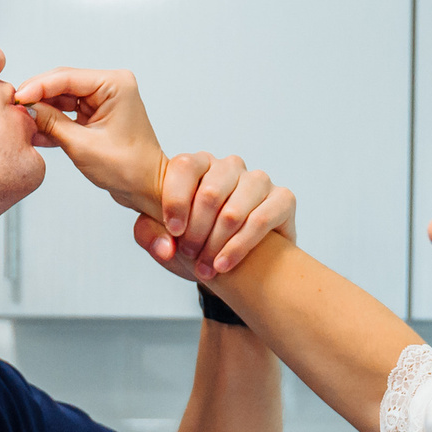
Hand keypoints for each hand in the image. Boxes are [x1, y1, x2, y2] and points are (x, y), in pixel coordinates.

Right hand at [12, 68, 168, 217]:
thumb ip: (52, 123)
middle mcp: (111, 86)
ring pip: (62, 97)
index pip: (66, 77)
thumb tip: (28, 109)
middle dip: (37, 97)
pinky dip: (53, 121)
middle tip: (14, 108)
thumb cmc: (129, 169)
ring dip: (43, 110)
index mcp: (115, 84)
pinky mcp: (97, 113)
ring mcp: (104, 99)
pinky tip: (35, 130)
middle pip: (62, 83)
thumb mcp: (83, 146)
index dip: (37, 87)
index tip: (17, 97)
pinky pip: (68, 111)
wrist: (147, 188)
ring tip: (22, 121)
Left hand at [138, 153, 294, 282]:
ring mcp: (258, 181)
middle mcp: (230, 167)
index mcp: (199, 164)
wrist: (232, 264)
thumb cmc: (195, 243)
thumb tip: (166, 246)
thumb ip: (149, 235)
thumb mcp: (163, 239)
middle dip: (195, 232)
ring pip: (233, 211)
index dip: (175, 201)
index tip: (172, 232)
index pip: (185, 167)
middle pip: (209, 193)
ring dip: (215, 245)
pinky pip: (260, 222)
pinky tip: (223, 264)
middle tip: (188, 255)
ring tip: (205, 268)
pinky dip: (238, 248)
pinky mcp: (283, 199)